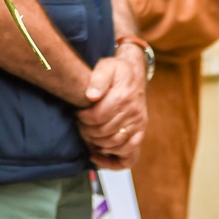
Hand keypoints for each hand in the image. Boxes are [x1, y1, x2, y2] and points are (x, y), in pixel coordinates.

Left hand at [77, 49, 147, 168]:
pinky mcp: (142, 128)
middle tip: (79, 125)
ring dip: (99, 142)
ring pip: (117, 142)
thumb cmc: (117, 69)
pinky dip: (116, 151)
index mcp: (122, 97)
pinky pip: (131, 147)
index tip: (77, 114)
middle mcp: (133, 112)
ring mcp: (139, 122)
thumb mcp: (106, 66)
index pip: (98, 116)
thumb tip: (91, 96)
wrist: (134, 72)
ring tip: (87, 135)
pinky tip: (103, 148)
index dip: (84, 118)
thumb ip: (98, 79)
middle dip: (88, 131)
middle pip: (105, 131)